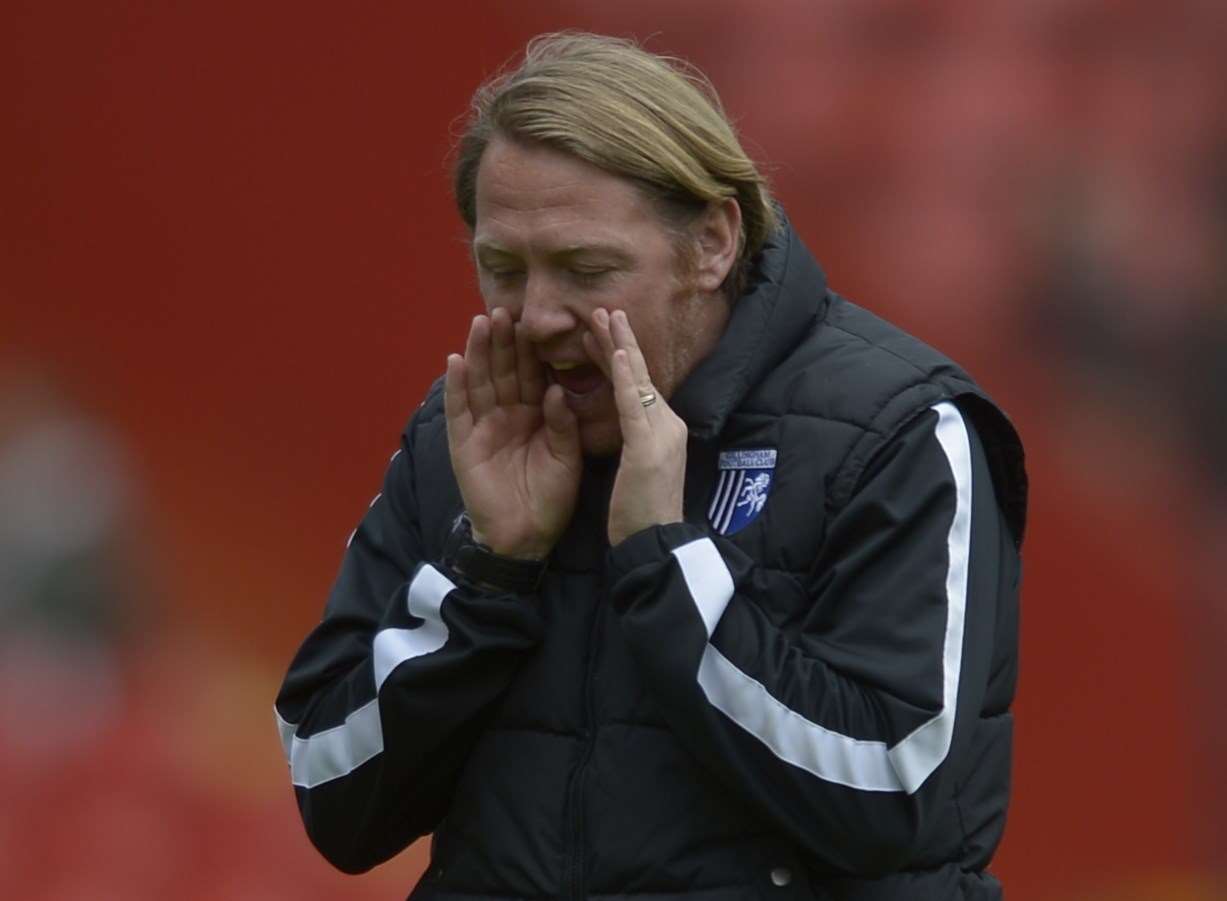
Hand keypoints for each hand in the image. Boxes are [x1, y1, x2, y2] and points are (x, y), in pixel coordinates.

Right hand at [444, 307, 581, 558]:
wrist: (527, 537)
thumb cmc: (551, 498)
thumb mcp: (567, 458)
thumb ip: (562, 423)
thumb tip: (555, 389)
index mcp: (535, 415)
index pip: (532, 374)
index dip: (532, 349)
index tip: (536, 320)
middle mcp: (507, 415)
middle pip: (503, 370)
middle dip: (504, 341)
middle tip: (505, 310)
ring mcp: (483, 427)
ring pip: (480, 382)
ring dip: (479, 352)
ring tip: (481, 323)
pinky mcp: (464, 443)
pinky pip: (460, 409)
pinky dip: (456, 386)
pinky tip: (456, 359)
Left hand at [584, 308, 687, 545]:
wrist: (656, 544)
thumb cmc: (642, 515)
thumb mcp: (638, 471)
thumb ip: (634, 442)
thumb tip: (626, 424)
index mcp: (662, 431)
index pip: (638, 385)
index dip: (620, 358)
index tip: (603, 334)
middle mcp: (668, 425)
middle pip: (640, 374)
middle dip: (620, 340)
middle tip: (601, 310)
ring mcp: (662, 434)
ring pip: (638, 380)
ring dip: (620, 345)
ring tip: (603, 315)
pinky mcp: (649, 447)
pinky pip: (634, 404)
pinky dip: (626, 376)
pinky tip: (617, 352)